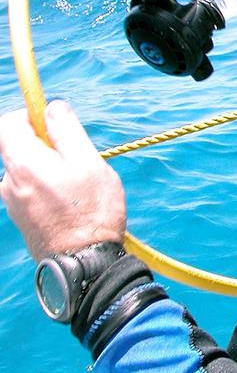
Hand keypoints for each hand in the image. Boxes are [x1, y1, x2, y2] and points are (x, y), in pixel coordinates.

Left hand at [0, 100, 125, 260]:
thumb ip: (67, 130)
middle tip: (76, 159)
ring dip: (47, 168)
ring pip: (25, 169)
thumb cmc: (91, 213)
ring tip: (77, 187)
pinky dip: (46, 186)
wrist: (84, 265)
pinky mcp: (20, 217)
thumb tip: (52, 107)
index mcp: (23, 164)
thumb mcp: (88, 163)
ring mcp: (12, 202)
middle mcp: (9, 182)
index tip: (54, 123)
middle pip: (17, 146)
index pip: (8, 123)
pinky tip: (70, 203)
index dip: (29, 115)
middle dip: (44, 144)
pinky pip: (29, 189)